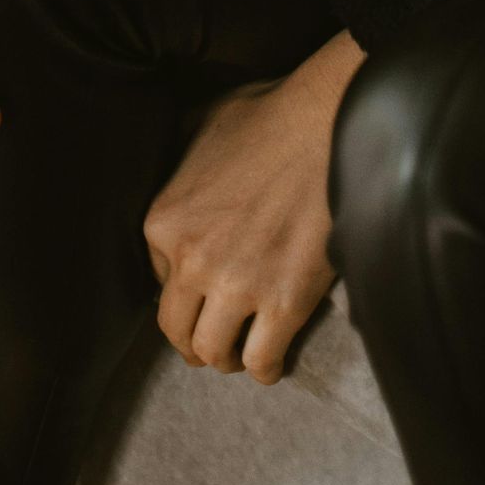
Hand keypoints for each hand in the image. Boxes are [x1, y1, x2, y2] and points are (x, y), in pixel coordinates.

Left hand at [142, 33, 363, 382]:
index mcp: (164, 221)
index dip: (182, 287)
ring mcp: (237, 286)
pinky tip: (270, 360)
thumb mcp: (201, 127)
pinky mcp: (285, 304)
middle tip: (211, 340)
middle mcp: (191, 260)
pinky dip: (264, 368)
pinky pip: (262, 361)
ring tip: (239, 351)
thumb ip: (180, 162)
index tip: (201, 290)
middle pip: (177, 330)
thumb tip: (181, 173)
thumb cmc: (269, 116)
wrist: (326, 123)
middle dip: (192, 341)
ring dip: (226, 358)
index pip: (158, 280)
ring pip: (214, 354)